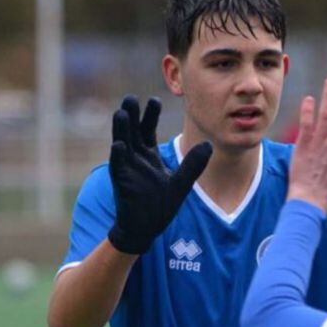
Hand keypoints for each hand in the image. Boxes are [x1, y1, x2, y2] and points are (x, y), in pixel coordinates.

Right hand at [107, 95, 211, 254]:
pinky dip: (118, 156)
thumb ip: (193, 164)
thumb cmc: (159, 206)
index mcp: (148, 155)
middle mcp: (135, 158)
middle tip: (131, 98)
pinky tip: (119, 145)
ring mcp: (126, 168)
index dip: (150, 115)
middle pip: (132, 131)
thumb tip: (209, 145)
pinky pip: (118, 166)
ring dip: (121, 130)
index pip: (147, 129)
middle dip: (131, 115)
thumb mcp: (181, 183)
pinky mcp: (120, 182)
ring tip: (121, 113)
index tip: (154, 100)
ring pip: (121, 143)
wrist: (146, 228)